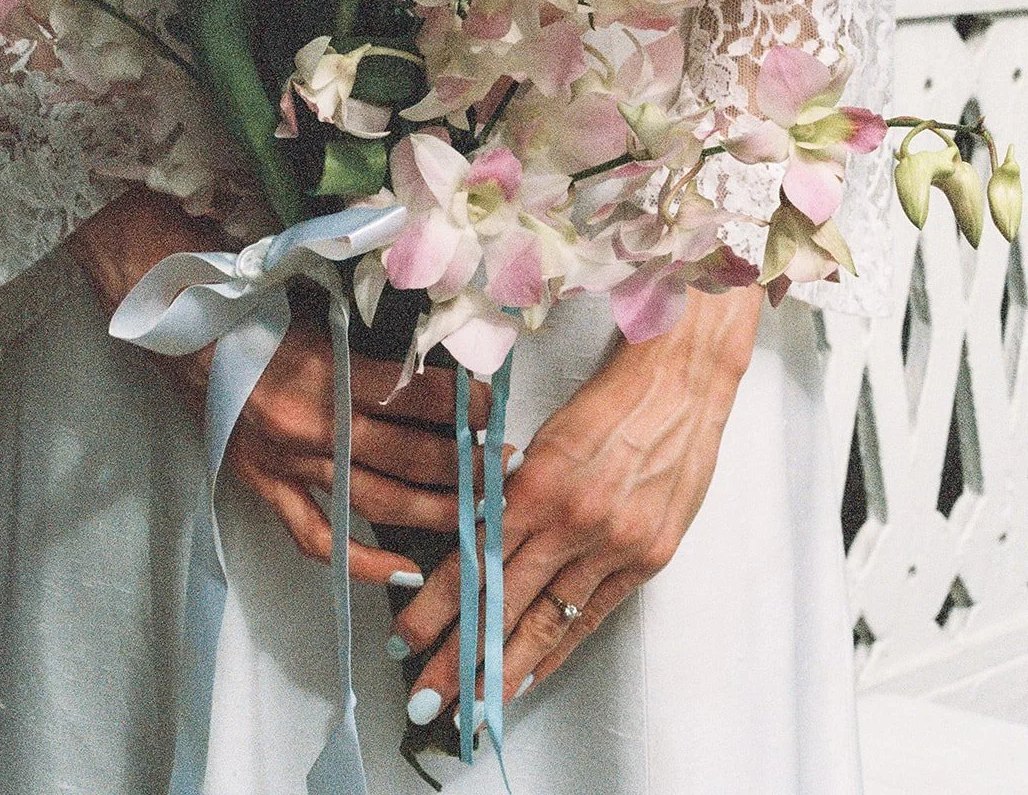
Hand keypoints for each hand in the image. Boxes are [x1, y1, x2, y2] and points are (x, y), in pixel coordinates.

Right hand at [69, 186, 492, 584]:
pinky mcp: (264, 488)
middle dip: (464, 464)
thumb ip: (370, 334)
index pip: (412, 396)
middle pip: (406, 455)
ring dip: (433, 511)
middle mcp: (311, 425)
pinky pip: (316, 539)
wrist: (181, 330)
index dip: (460, 406)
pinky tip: (402, 571)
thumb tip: (435, 341)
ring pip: (375, 501)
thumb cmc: (256, 310)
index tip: (495, 409)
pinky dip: (360, 562)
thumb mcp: (319, 308)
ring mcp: (288, 464)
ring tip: (478, 516)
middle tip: (506, 467)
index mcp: (327, 371)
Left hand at [391, 284, 762, 720]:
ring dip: (506, 668)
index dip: (438, 605)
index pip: (476, 559)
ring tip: (476, 704)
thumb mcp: (547, 438)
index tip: (407, 635)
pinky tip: (533, 673)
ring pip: (548, 620)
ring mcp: (614, 544)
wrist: (680, 382)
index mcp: (538, 482)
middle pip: (504, 602)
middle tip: (427, 697)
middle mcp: (574, 521)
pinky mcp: (647, 556)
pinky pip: (594, 615)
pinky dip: (560, 648)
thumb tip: (477, 538)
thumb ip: (514, 491)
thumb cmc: (608, 399)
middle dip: (460, 656)